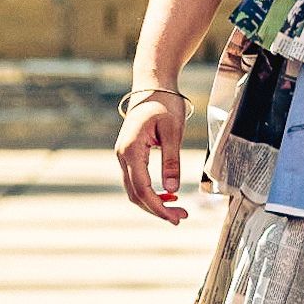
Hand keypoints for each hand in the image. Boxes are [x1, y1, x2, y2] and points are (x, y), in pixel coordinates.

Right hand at [115, 90, 188, 222]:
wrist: (153, 85)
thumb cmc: (165, 104)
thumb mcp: (174, 131)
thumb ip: (171, 161)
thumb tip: (172, 190)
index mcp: (131, 150)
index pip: (142, 189)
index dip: (158, 207)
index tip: (175, 218)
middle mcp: (122, 155)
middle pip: (135, 194)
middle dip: (157, 210)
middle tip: (181, 218)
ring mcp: (123, 155)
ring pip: (134, 190)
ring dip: (153, 203)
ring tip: (177, 210)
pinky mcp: (129, 155)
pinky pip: (136, 180)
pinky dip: (150, 192)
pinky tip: (168, 195)